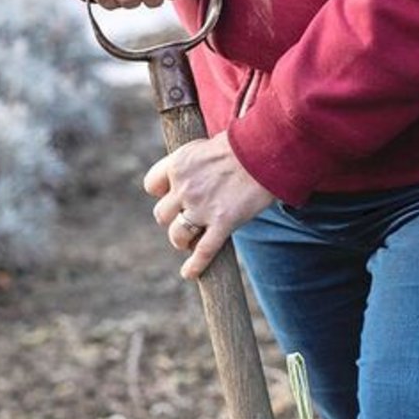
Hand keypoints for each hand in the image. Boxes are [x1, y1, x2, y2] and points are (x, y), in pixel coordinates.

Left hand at [144, 131, 272, 279]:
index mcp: (178, 165)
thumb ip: (192, 164)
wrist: (267, 150)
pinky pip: (203, 251)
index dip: (162, 192)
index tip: (172, 194)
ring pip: (177, 235)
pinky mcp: (223, 223)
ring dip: (182, 240)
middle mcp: (185, 187)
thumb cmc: (241, 145)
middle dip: (173, 217)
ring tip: (191, 240)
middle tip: (188, 216)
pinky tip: (189, 272)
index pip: (151, 185)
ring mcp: (203, 208)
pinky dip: (195, 265)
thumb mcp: (205, 146)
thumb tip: (192, 176)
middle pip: (162, 214)